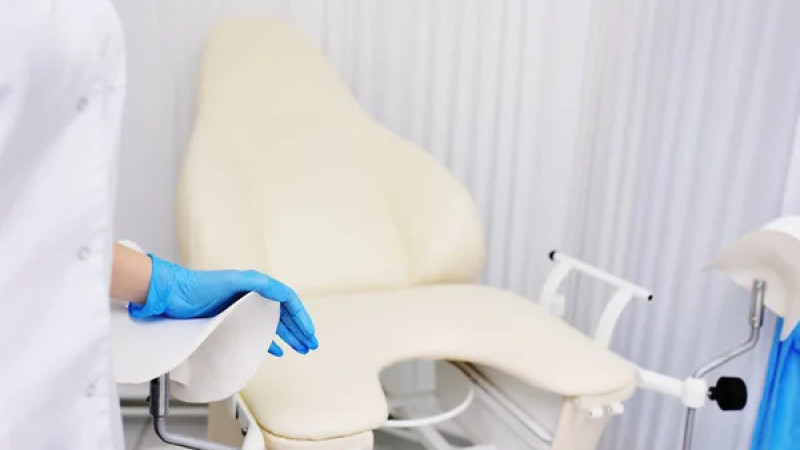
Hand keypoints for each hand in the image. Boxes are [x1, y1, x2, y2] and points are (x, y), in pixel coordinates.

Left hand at [128, 254, 317, 356]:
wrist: (171, 296)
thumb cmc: (198, 287)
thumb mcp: (232, 281)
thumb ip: (258, 284)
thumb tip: (281, 293)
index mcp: (256, 286)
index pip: (287, 300)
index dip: (301, 316)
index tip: (309, 331)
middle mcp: (251, 297)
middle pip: (283, 314)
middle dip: (299, 329)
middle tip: (311, 344)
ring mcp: (241, 310)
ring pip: (272, 324)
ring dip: (288, 336)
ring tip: (301, 349)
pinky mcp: (230, 322)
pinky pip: (256, 333)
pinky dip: (269, 342)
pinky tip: (277, 351)